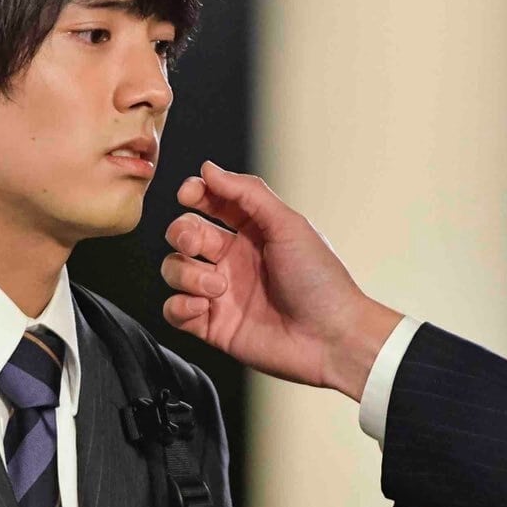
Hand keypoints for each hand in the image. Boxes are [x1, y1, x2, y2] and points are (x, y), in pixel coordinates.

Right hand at [160, 162, 403, 400]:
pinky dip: (180, 306)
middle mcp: (234, 260)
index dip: (195, 193)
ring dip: (186, 273)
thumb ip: (248, 193)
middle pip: (185, 234)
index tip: (190, 193)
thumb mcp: (288, 225)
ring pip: (174, 270)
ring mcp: (222, 293)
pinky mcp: (214, 326)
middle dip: (182, 233)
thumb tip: (209, 169)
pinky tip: (204, 306)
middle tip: (197, 245)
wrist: (332, 337)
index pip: (211, 204)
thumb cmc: (320, 281)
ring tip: (217, 287)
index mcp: (253, 233)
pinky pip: (174, 310)